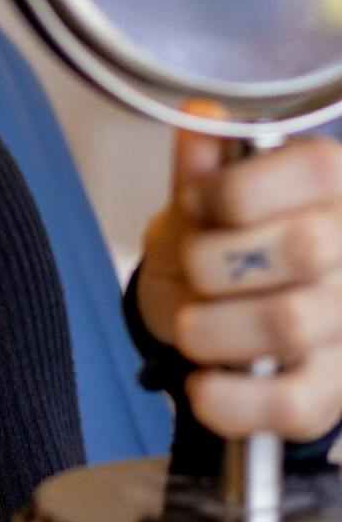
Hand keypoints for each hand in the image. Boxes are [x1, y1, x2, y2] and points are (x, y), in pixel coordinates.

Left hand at [136, 128, 341, 440]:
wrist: (215, 324)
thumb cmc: (215, 248)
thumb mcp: (198, 201)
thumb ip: (200, 165)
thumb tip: (201, 116)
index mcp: (331, 191)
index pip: (316, 170)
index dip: (236, 190)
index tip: (197, 204)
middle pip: (304, 248)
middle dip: (216, 260)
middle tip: (194, 270)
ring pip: (290, 323)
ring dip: (211, 327)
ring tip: (193, 327)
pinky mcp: (333, 395)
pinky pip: (292, 405)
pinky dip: (230, 399)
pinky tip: (203, 385)